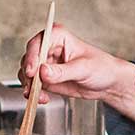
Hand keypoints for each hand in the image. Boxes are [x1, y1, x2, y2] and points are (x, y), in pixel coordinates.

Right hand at [15, 24, 134, 122]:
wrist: (108, 83)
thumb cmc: (101, 67)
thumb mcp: (83, 68)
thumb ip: (62, 71)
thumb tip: (43, 72)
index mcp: (58, 36)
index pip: (38, 44)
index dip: (32, 57)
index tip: (32, 72)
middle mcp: (48, 48)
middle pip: (28, 59)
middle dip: (29, 75)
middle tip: (33, 88)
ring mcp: (45, 63)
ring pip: (26, 73)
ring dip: (30, 86)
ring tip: (40, 96)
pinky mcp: (44, 78)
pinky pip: (31, 85)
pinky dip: (33, 93)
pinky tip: (42, 99)